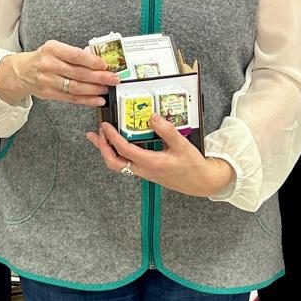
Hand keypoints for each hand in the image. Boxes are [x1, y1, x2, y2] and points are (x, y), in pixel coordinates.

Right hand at [0, 40, 119, 106]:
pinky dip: (86, 100)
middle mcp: (49, 65)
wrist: (21, 72)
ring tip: (107, 89)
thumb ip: (73, 54)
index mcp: (52, 49)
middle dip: (99, 77)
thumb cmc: (43, 58)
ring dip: (94, 90)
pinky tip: (97, 100)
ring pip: (75, 87)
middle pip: (78, 73)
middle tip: (113, 78)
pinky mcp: (49, 94)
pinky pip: (71, 98)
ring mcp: (48, 81)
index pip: (75, 55)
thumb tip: (97, 60)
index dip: (92, 61)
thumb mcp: (55, 48)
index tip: (105, 65)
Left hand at [87, 116, 234, 196]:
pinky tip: (120, 144)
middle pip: (113, 162)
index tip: (105, 125)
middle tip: (97, 133)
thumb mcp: (182, 146)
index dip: (111, 137)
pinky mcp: (148, 172)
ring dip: (107, 151)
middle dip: (102, 147)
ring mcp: (145, 172)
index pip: (124, 149)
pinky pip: (127, 163)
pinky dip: (118, 153)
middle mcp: (144, 170)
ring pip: (118, 164)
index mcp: (151, 163)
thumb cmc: (194, 166)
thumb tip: (152, 117)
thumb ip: (167, 130)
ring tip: (100, 138)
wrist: (202, 182)